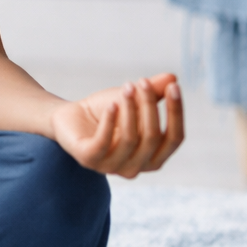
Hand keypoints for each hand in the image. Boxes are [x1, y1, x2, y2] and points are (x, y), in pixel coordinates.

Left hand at [50, 73, 183, 178]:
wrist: (70, 117)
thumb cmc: (107, 111)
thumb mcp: (133, 100)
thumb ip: (153, 92)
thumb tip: (172, 78)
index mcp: (153, 157)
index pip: (175, 139)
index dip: (176, 113)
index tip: (174, 87)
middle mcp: (136, 168)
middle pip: (153, 137)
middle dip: (150, 106)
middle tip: (142, 81)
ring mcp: (112, 167)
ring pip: (131, 139)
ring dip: (130, 109)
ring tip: (127, 87)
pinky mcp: (89, 160)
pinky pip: (104, 142)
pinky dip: (110, 120)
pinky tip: (112, 104)